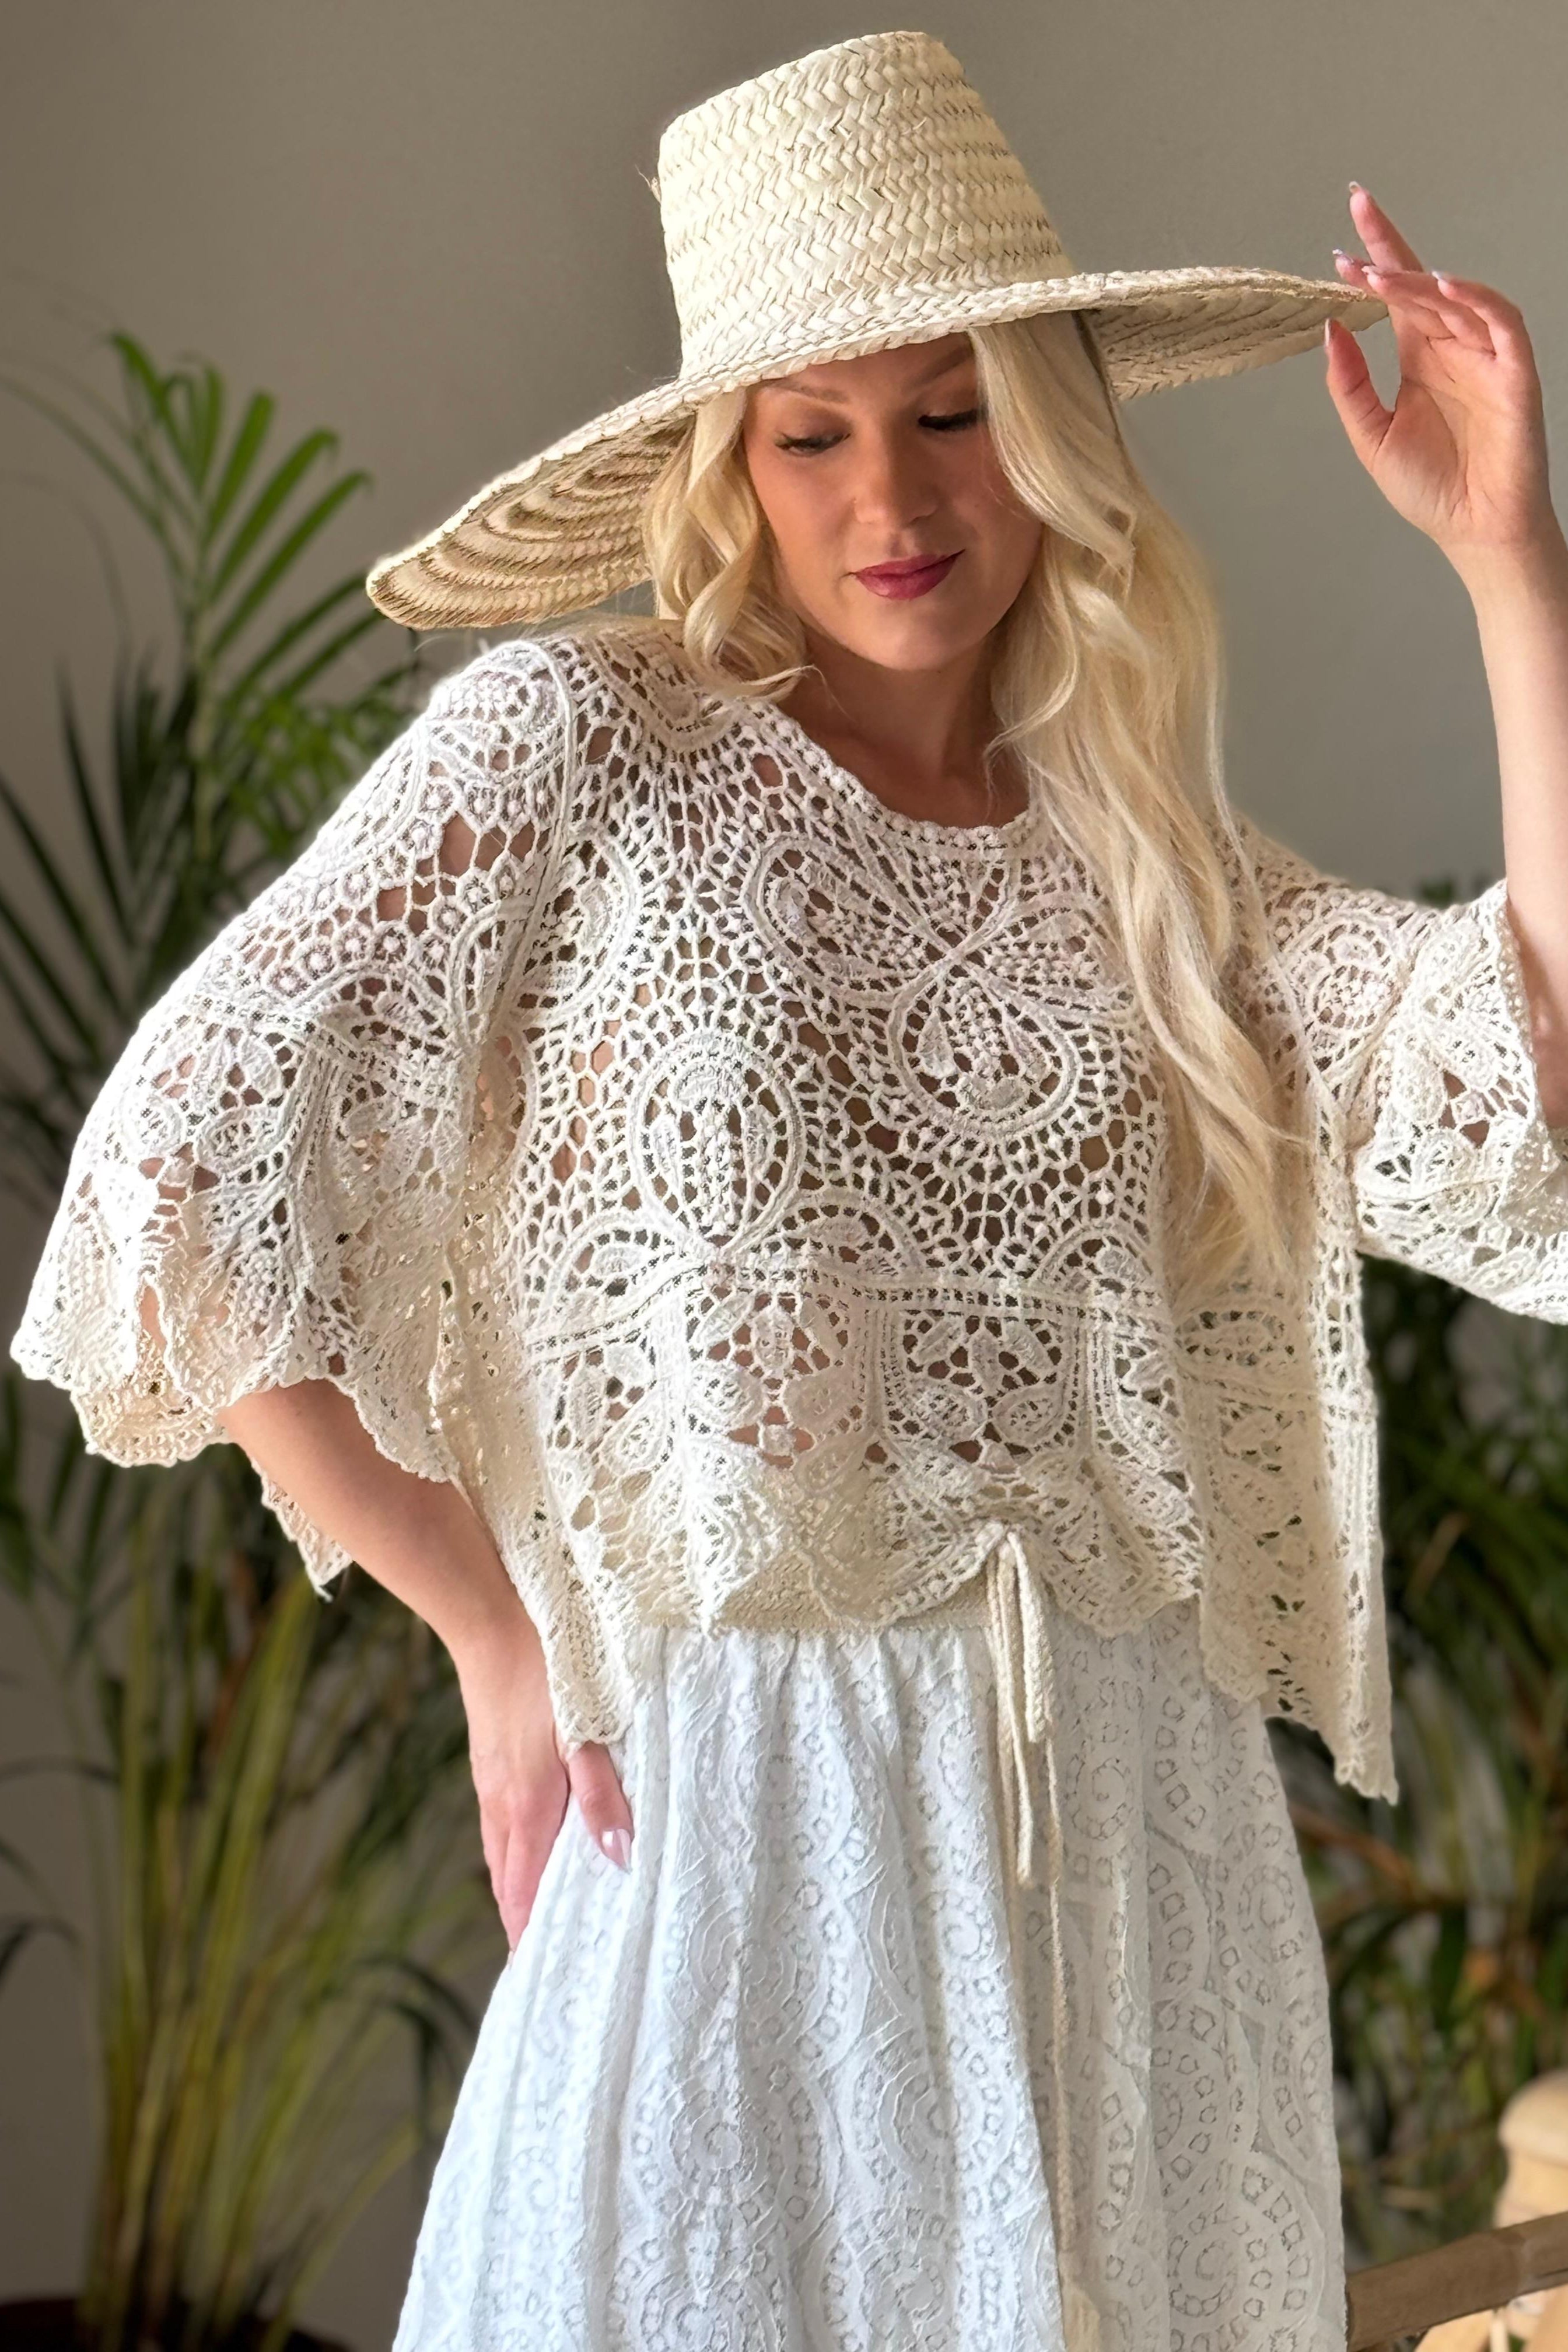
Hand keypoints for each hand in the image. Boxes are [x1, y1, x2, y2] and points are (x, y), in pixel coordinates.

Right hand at [453, 1614, 634, 1951]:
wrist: (491, 1627)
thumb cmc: (546, 1676)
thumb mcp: (584, 1732)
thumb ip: (601, 1795)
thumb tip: (620, 1858)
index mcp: (528, 1806)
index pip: (526, 1892)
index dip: (530, 1936)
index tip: (538, 1977)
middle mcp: (502, 1805)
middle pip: (509, 1884)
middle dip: (523, 1925)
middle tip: (543, 1964)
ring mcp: (490, 1785)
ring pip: (501, 1857)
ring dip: (517, 1893)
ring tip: (536, 1923)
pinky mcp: (489, 1765)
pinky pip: (498, 1829)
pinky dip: (512, 1858)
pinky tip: (527, 1853)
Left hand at [1325, 184, 1556, 569]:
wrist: (1472, 530)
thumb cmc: (1430, 488)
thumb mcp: (1371, 435)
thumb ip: (1349, 385)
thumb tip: (1330, 327)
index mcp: (1419, 358)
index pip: (1395, 297)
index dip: (1374, 261)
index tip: (1342, 238)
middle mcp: (1451, 347)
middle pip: (1421, 283)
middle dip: (1390, 250)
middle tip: (1357, 218)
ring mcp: (1484, 356)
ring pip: (1454, 298)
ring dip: (1419, 279)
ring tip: (1381, 270)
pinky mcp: (1514, 371)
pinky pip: (1500, 320)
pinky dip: (1475, 298)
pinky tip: (1443, 286)